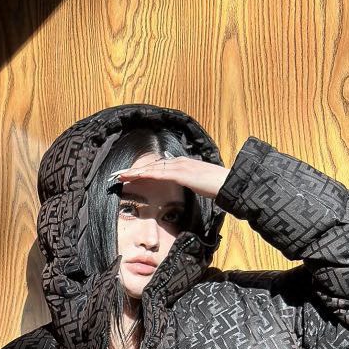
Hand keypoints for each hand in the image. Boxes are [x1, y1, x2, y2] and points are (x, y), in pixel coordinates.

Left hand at [113, 157, 230, 200]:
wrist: (229, 183)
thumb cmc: (217, 186)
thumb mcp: (200, 184)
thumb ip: (190, 182)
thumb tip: (185, 185)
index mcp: (183, 164)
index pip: (159, 166)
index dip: (144, 170)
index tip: (131, 175)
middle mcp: (180, 162)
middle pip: (152, 165)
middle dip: (135, 170)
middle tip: (119, 175)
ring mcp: (180, 166)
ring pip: (152, 168)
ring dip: (135, 172)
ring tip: (121, 176)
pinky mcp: (181, 173)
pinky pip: (159, 173)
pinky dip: (145, 174)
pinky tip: (135, 177)